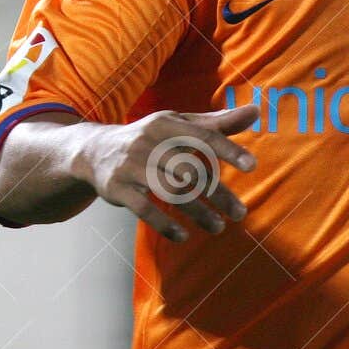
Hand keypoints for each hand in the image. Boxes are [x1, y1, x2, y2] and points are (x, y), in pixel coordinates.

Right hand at [74, 105, 258, 242]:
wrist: (94, 150)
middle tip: (240, 214)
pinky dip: (164, 225)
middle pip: (190, 170)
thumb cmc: (150, 137)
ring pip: (170, 192)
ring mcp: (131, 166)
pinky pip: (144, 209)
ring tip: (218, 227)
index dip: (228, 150)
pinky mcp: (117, 188)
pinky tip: (183, 237)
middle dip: (218, 194)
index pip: (203, 136)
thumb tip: (255, 111)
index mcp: (167, 123)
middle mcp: (148, 142)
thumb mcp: (180, 124)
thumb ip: (217, 122)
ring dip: (198, 213)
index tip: (252, 166)